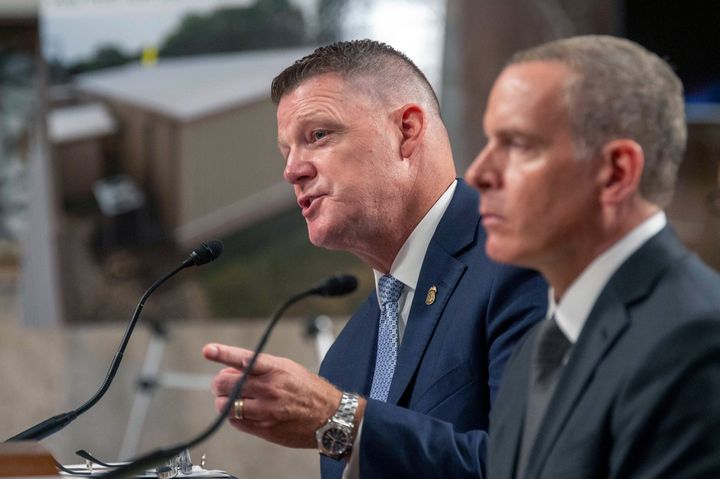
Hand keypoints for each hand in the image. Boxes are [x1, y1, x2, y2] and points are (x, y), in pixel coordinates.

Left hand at [203, 343, 343, 447]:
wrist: (330, 416)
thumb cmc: (309, 390)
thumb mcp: (288, 369)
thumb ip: (259, 368)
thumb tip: (231, 369)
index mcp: (276, 369)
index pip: (243, 359)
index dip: (223, 353)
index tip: (208, 350)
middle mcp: (269, 388)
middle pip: (226, 384)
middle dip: (219, 383)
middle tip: (222, 384)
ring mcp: (266, 410)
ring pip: (226, 405)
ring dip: (223, 401)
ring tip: (232, 399)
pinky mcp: (265, 428)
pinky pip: (235, 421)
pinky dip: (233, 415)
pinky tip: (242, 412)